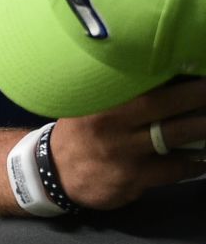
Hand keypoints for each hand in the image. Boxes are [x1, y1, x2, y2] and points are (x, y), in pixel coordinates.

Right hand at [49, 78, 205, 210]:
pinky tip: (203, 159)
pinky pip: (174, 168)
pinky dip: (194, 163)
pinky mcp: (133, 178)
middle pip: (163, 104)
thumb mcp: (89, 106)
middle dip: (196, 95)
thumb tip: (164, 77)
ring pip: (174, 136)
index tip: (195, 66)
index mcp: (101, 101)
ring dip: (203, 128)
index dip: (171, 72)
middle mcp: (111, 123)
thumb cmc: (81, 132)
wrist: (53, 173)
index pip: (141, 81)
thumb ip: (119, 95)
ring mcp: (123, 152)